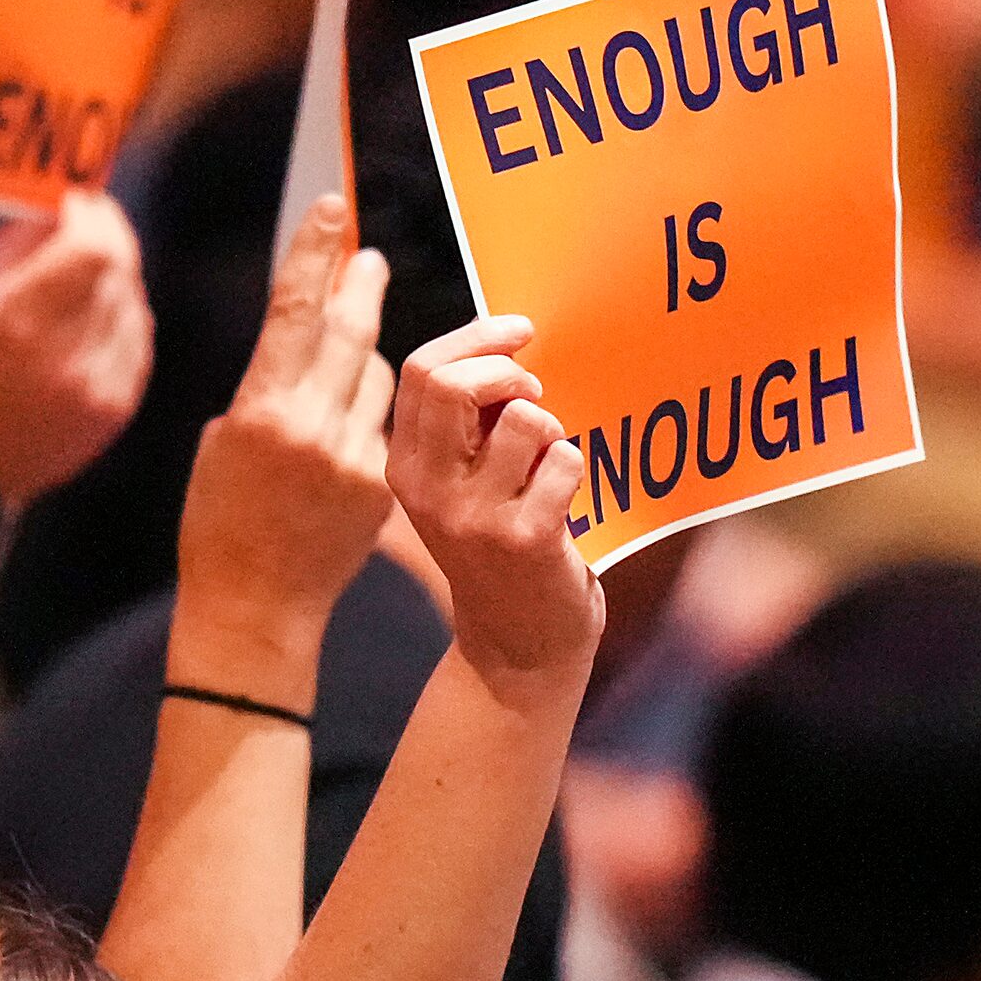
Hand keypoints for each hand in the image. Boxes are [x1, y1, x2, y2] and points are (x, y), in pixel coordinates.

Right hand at [0, 191, 151, 507]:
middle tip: (89, 221)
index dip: (92, 214)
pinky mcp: (113, 410)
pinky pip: (136, 342)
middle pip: (119, 268)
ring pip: (132, 302)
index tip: (77, 200)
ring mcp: (95, 387)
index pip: (93, 246)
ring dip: (113, 278)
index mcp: (15, 321)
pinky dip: (121, 320)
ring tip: (81, 276)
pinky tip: (91, 320)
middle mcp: (63, 353)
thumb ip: (13, 250)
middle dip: (106, 236)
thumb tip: (56, 204)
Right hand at [177, 197, 394, 648]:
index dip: (315, 254)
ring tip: (339, 374)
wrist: (255, 607)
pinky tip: (339, 440)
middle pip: (352, 331)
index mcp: (260, 411)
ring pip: (375, 378)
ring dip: (361, 362)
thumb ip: (263, 389)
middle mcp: (313, 427)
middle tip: (371, 259)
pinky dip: (365, 418)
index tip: (332, 210)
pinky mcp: (384, 485)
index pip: (295, 310)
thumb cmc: (217, 522)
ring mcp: (354, 457)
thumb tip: (300, 344)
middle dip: (362, 286)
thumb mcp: (220, 442)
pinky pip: (382, 425)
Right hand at [386, 315, 603, 713]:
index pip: (421, 370)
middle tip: (534, 391)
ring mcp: (474, 516)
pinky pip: (565, 461)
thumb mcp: (458, 488)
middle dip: (507, 370)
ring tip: (548, 462)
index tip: (519, 332)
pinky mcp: (525, 537)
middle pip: (452, 383)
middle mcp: (427, 490)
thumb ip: (463, 427)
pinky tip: (564, 504)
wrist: (517, 648)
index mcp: (404, 467)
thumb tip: (499, 347)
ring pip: (524, 420)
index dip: (476, 337)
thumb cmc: (498, 549)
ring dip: (551, 430)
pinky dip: (576, 469)